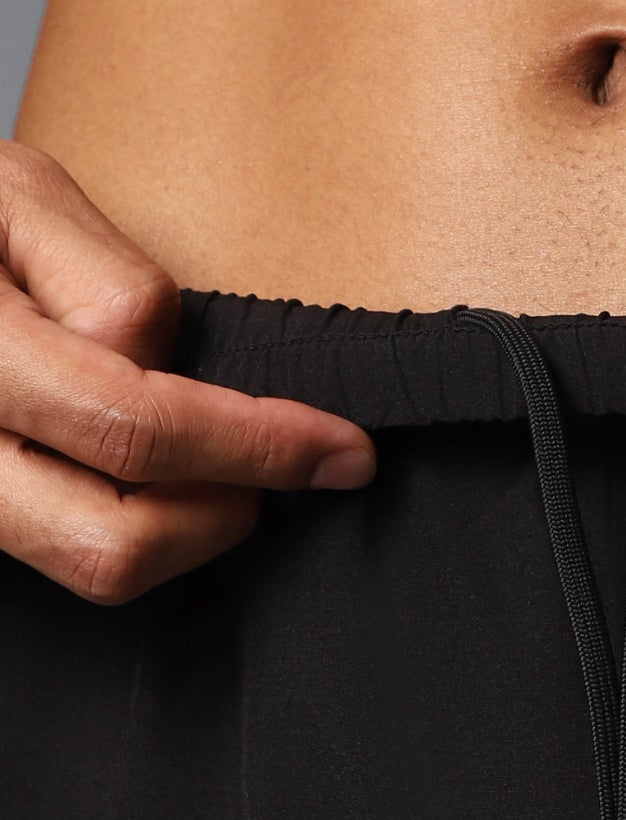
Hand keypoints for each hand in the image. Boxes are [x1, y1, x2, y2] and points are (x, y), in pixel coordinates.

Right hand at [0, 141, 376, 603]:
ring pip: (95, 567)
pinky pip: (72, 560)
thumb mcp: (17, 196)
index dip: (260, 442)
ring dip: (187, 528)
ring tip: (216, 463)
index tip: (342, 448)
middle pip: (115, 542)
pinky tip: (157, 478)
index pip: (137, 428)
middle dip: (224, 509)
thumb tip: (164, 364)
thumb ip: (101, 279)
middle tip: (282, 467)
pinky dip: (138, 527)